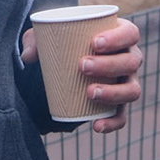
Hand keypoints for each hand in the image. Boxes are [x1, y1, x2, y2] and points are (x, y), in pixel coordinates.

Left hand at [20, 18, 143, 133]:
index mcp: (122, 36)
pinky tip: (96, 126)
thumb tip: (27, 56)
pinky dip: (112, 123)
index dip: (117, 38)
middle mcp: (130, 59)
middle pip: (131, 62)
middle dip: (109, 65)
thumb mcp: (50, 34)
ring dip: (113, 92)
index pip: (130, 33)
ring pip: (132, 90)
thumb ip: (35, 40)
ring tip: (89, 92)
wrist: (70, 62)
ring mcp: (127, 83)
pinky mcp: (119, 104)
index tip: (94, 43)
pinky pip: (122, 116)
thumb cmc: (66, 41)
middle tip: (82, 66)